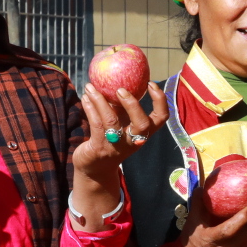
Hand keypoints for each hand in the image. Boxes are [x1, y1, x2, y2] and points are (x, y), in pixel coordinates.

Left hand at [70, 83, 165, 228]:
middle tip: (120, 89)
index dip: (160, 100)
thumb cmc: (110, 140)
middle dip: (132, 104)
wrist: (95, 167)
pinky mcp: (100, 148)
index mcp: (143, 133)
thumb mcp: (121, 124)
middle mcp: (134, 141)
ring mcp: (117, 146)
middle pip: (142, 124)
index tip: (151, 83)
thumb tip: (118, 79)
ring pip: (112, 121)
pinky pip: (95, 124)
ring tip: (90, 87)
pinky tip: (85, 97)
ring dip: (100, 101)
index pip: (161, 118)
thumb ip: (121, 107)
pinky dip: (90, 108)